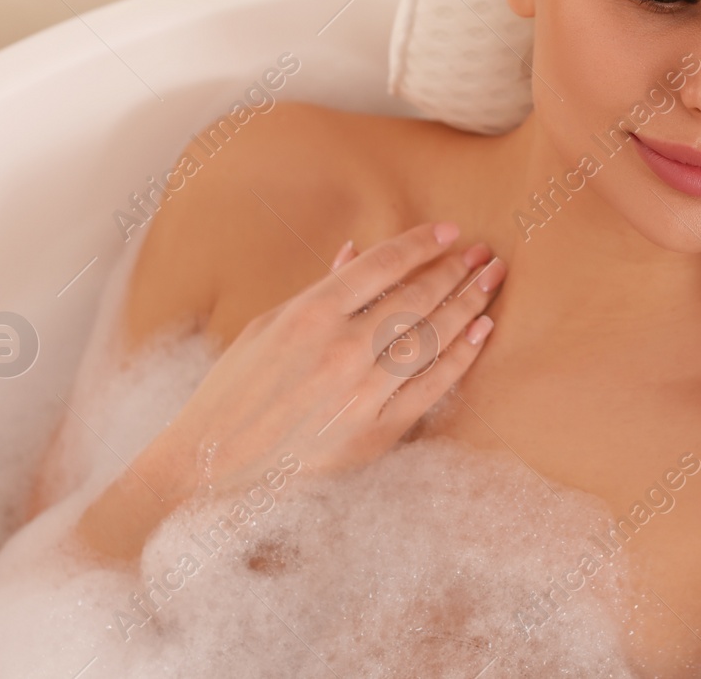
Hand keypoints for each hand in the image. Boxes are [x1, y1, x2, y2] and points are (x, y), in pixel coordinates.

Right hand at [73, 220, 504, 563]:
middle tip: (481, 253)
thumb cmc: (233, 392)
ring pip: (432, 338)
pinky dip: (460, 356)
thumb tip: (357, 252)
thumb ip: (320, 290)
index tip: (448, 231)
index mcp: (309, 315)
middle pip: (415, 298)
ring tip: (490, 281)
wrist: (210, 470)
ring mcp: (362, 394)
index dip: (421, 244)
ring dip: (467, 304)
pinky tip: (480, 331)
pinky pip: (431, 386)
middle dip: (454, 270)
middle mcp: (341, 351)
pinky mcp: (376, 433)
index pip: (381, 266)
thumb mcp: (266, 328)